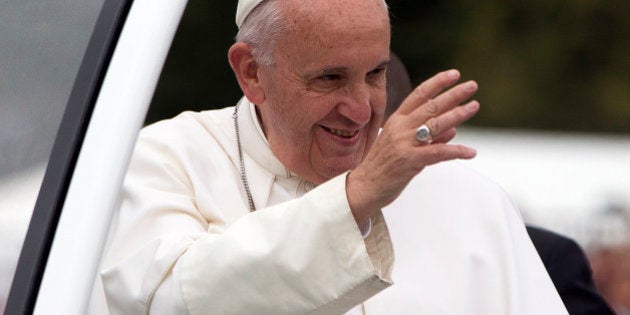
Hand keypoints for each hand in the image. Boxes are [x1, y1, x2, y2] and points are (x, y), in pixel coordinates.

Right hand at [347, 69, 479, 223]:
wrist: (363, 186)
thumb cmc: (382, 166)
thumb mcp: (403, 145)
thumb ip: (427, 137)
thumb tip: (453, 130)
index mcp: (396, 120)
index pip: (418, 95)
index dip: (437, 83)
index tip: (454, 74)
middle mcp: (400, 128)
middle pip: (431, 106)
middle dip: (453, 94)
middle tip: (472, 85)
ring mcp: (404, 143)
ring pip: (436, 125)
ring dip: (458, 115)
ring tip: (474, 106)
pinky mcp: (410, 160)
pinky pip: (438, 152)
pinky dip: (456, 151)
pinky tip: (470, 152)